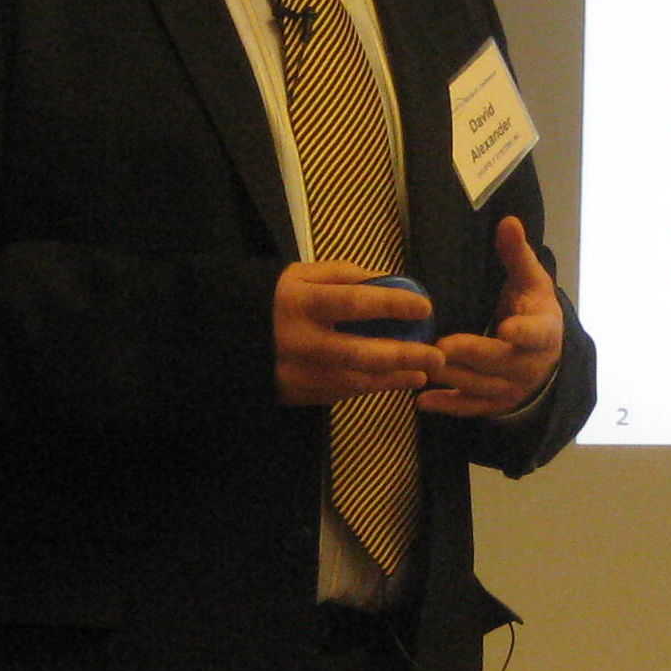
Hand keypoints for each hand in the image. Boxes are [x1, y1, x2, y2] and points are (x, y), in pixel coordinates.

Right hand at [274, 263, 443, 405]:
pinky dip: (376, 386)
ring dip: (396, 378)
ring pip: (358, 381)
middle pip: (360, 353)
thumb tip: (393, 282)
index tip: (425, 308)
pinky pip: (346, 392)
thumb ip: (345, 275)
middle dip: (404, 356)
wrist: (234, 342)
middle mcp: (300, 341)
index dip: (391, 305)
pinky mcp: (301, 395)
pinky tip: (399, 378)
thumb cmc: (281, 301)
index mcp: (301, 302)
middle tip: (437, 355)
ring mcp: (300, 373)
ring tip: (424, 370)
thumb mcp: (302, 276)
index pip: (353, 302)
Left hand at [419, 216, 562, 417]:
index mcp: (543, 331)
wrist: (546, 356)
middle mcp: (530, 365)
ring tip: (422, 365)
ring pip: (481, 386)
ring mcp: (512, 389)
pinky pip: (471, 407)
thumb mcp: (531, 281)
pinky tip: (422, 401)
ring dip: (452, 378)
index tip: (507, 328)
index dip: (523, 332)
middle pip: (501, 362)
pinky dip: (447, 405)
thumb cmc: (532, 310)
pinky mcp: (494, 404)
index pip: (536, 332)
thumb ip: (517, 254)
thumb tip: (508, 220)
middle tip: (442, 344)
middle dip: (472, 354)